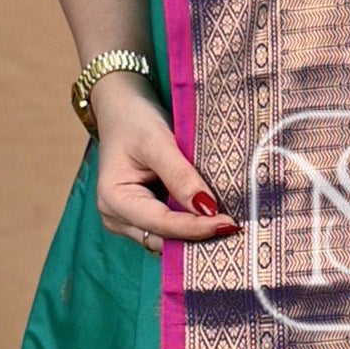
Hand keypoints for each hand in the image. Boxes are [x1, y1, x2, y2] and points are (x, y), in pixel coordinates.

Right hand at [89, 72, 239, 251]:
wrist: (122, 109)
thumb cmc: (134, 121)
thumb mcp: (158, 142)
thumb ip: (181, 176)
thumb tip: (207, 208)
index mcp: (114, 199)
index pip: (161, 224)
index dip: (196, 228)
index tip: (229, 224)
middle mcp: (116, 217)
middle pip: (164, 238)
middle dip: (197, 236)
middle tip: (235, 229)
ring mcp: (128, 220)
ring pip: (168, 239)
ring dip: (196, 233)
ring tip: (228, 225)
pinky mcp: (142, 217)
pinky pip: (169, 229)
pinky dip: (191, 224)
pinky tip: (214, 219)